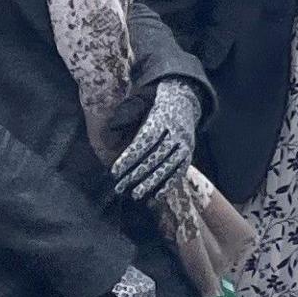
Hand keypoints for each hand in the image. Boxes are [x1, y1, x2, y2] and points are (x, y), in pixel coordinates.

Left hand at [109, 79, 199, 204]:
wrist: (184, 100)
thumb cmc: (154, 106)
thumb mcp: (140, 104)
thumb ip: (125, 116)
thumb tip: (108, 130)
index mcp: (162, 118)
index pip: (144, 141)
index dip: (129, 157)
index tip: (115, 171)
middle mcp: (176, 131)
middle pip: (155, 156)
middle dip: (136, 173)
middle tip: (120, 186)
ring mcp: (185, 143)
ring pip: (168, 166)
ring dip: (151, 182)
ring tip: (135, 194)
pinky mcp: (189, 153)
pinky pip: (180, 171)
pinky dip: (168, 184)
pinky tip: (156, 196)